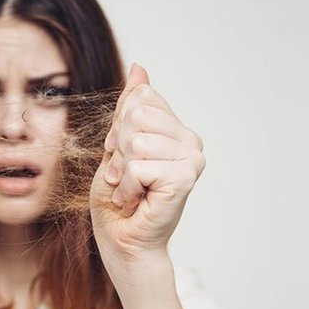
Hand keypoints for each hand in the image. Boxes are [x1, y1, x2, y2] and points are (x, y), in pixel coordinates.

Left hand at [90, 65, 204, 288]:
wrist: (122, 241)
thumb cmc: (118, 199)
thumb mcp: (117, 144)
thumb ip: (130, 108)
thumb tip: (140, 67)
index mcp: (176, 130)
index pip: (140, 99)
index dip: (118, 129)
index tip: (121, 157)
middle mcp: (191, 141)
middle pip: (136, 116)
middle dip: (118, 149)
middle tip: (124, 177)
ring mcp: (192, 159)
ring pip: (136, 141)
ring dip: (121, 171)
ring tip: (129, 190)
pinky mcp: (185, 178)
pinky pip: (138, 165)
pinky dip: (126, 187)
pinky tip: (135, 201)